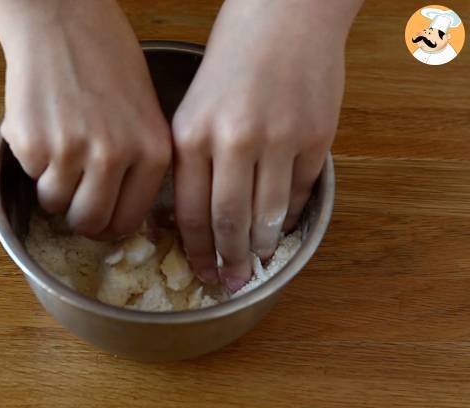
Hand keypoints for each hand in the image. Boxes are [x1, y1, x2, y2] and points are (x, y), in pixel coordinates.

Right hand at [0, 0, 170, 237]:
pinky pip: (31, 175)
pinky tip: (45, 126)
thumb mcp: (146, 113)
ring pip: (54, 204)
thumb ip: (141, 163)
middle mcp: (116, 156)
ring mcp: (72, 151)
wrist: (63, 21)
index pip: (128, 220)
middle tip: (73, 197)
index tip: (99, 218)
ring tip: (59, 151)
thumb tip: (122, 213)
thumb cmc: (108, 61)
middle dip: (78, 217)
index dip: (109, 225)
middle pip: (90, 222)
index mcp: (153, 152)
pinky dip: (33, 161)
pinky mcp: (34, 143)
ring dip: (52, 187)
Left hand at [172, 0, 360, 290]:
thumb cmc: (231, 62)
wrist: (282, 18)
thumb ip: (192, 161)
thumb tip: (196, 219)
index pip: (191, 213)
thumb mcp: (192, 108)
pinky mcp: (316, 137)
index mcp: (193, 135)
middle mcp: (234, 141)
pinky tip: (280, 226)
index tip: (203, 271)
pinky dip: (289, 215)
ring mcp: (279, 139)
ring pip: (269, 215)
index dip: (198, 251)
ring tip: (257, 260)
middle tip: (232, 281)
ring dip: (263, 245)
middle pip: (230, 222)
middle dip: (230, 260)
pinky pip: (301, 192)